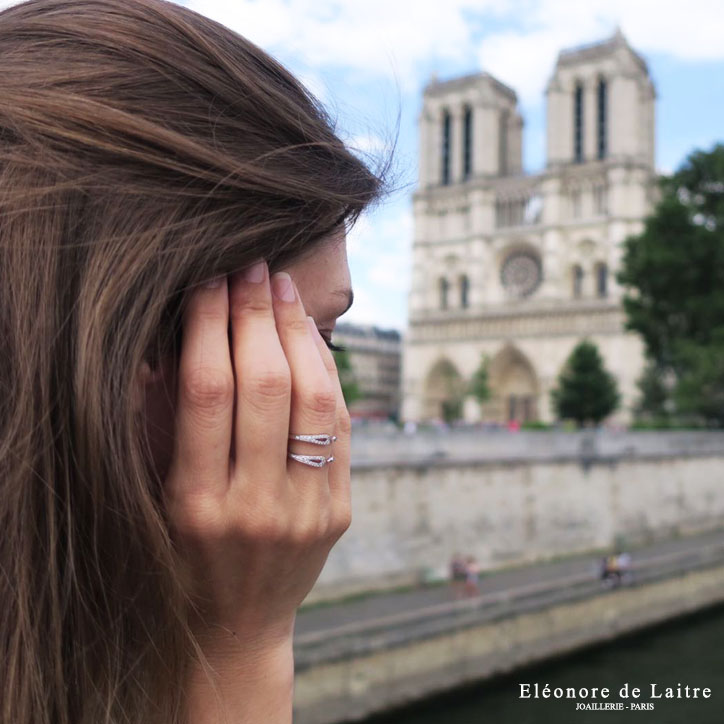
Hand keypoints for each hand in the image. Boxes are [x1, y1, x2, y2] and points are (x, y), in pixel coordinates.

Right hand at [163, 261, 351, 649]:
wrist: (237, 624)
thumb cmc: (182, 556)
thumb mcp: (153, 498)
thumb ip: (160, 424)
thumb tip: (173, 340)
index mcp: (194, 503)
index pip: (206, 391)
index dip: (209, 324)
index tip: (208, 280)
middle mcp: (255, 506)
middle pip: (266, 384)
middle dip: (257, 314)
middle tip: (251, 267)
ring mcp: (305, 510)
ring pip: (313, 398)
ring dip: (298, 332)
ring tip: (282, 289)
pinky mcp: (338, 511)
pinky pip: (339, 425)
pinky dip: (327, 372)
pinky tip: (312, 338)